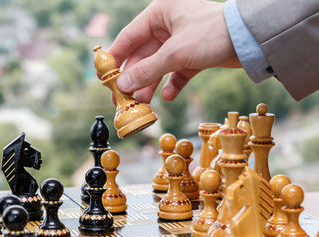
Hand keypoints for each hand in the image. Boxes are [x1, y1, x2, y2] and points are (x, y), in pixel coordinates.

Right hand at [109, 0, 239, 103]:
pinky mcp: (193, 55)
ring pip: (158, 66)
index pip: (128, 38)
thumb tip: (123, 84)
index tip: (103, 77)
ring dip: (150, 85)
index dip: (115, 58)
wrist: (252, 40)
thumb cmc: (213, 33)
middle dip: (134, 78)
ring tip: (142, 103)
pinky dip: (172, 84)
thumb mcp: (175, 52)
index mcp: (159, 14)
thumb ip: (147, 70)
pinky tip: (169, 96)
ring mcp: (180, 41)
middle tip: (122, 99)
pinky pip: (176, 72)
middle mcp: (168, 26)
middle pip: (142, 56)